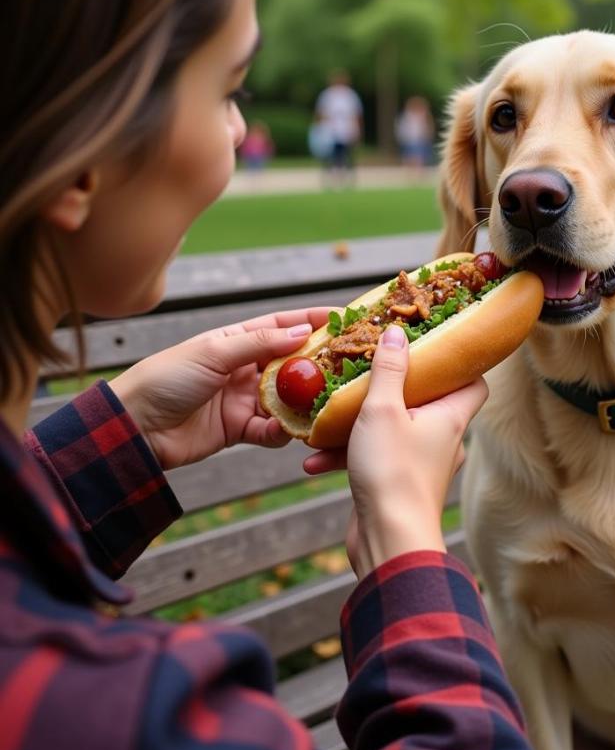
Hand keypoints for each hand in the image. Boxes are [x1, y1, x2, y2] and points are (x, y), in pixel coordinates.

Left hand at [109, 308, 331, 469]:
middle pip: (291, 363)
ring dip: (303, 402)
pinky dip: (281, 431)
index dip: (311, 320)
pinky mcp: (239, 429)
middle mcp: (244, 368)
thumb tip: (303, 330)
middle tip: (344, 367)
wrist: (134, 427)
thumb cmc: (166, 378)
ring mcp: (243, 399)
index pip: (281, 325)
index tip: (342, 318)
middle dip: (317, 365)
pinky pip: (271, 429)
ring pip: (286, 398)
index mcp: (235, 340)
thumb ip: (260, 342)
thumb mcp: (214, 351)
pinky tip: (287, 430)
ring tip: (321, 403)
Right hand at [304, 325, 487, 578]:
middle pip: (428, 402)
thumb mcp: (384, 410)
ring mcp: (421, 465)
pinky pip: (374, 458)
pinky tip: (313, 459)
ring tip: (330, 415)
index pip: (474, 382)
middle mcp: (442, 440)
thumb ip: (389, 370)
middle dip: (396, 387)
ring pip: (393, 431)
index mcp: (451, 418)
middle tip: (371, 369)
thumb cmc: (393, 474)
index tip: (433, 346)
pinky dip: (348, 455)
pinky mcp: (397, 486)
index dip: (459, 363)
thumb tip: (397, 333)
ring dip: (361, 424)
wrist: (389, 543)